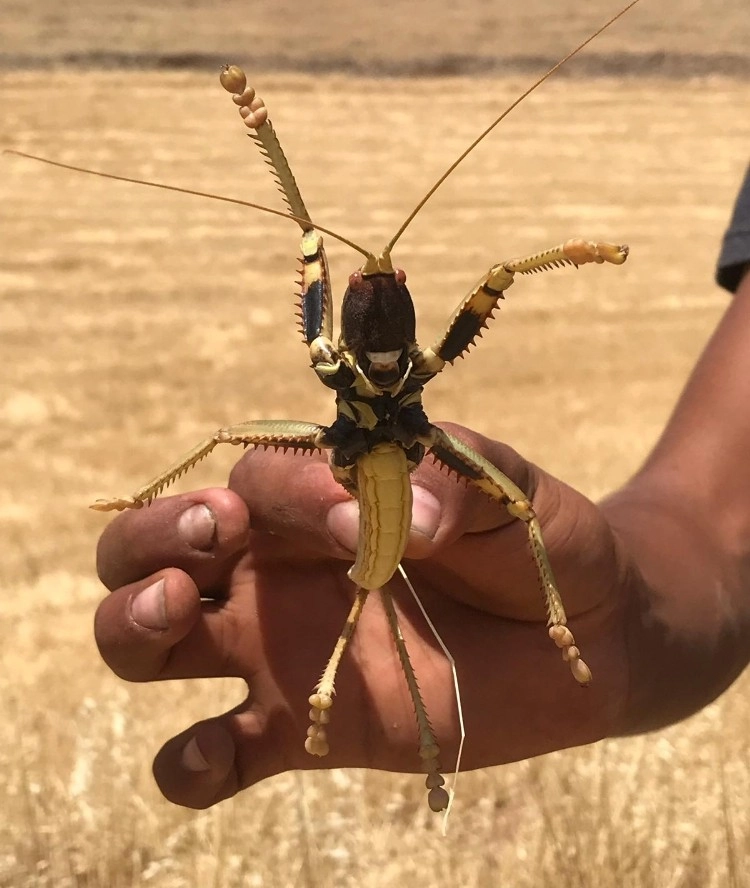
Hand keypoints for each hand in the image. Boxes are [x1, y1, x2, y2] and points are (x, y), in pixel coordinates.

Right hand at [94, 421, 628, 808]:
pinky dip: (188, 764)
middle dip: (153, 535)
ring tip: (177, 613)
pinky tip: (215, 755)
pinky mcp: (302, 731)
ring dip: (133, 624)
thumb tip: (406, 516)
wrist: (583, 635)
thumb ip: (451, 485)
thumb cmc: (535, 541)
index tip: (355, 522)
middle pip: (151, 545)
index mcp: (315, 495)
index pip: (253, 479)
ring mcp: (278, 650)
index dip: (285, 494)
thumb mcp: (504, 491)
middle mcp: (274, 568)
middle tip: (213, 538)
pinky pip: (211, 755)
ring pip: (149, 641)